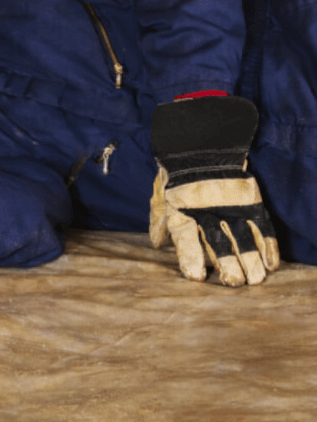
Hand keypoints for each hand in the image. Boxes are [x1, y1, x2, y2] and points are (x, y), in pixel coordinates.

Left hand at [150, 96, 279, 285]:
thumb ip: (159, 222)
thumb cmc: (176, 179)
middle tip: (233, 283)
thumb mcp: (160, 198)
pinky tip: (272, 264)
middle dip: (227, 265)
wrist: (200, 147)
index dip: (190, 258)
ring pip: (243, 238)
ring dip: (251, 261)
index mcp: (181, 212)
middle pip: (219, 243)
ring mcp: (230, 206)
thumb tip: (158, 244)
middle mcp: (207, 211)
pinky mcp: (248, 201)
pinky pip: (261, 226)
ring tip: (255, 280)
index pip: (186, 239)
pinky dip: (268, 245)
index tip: (196, 277)